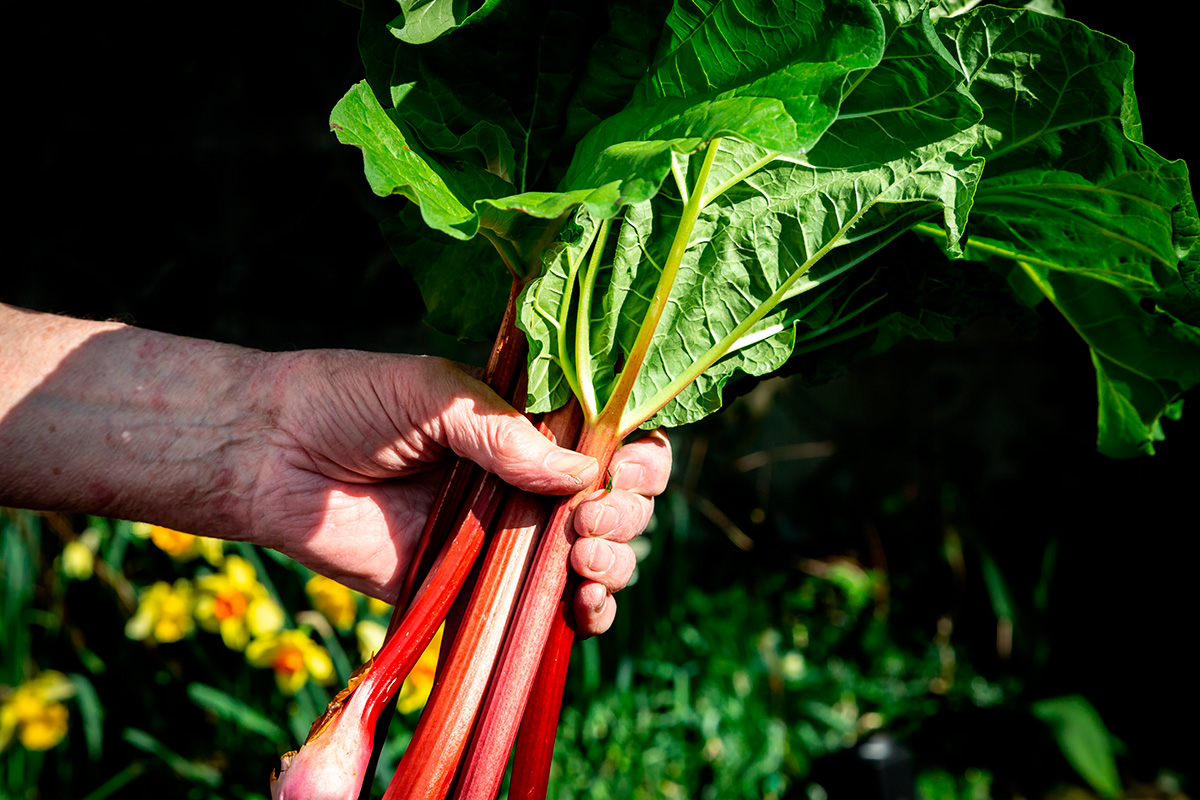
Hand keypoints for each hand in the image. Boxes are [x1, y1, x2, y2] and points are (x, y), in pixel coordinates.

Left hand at [246, 350, 669, 635]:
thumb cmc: (350, 402)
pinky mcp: (478, 587)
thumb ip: (505, 434)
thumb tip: (582, 472)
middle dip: (625, 512)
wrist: (273, 458)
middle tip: (590, 517)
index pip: (614, 438)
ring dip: (615, 563)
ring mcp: (509, 536)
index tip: (623, 467)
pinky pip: (549, 611)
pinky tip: (583, 610)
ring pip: (598, 558)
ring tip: (583, 556)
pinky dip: (583, 616)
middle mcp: (530, 479)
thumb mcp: (434, 395)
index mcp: (529, 421)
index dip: (638, 456)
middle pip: (619, 502)